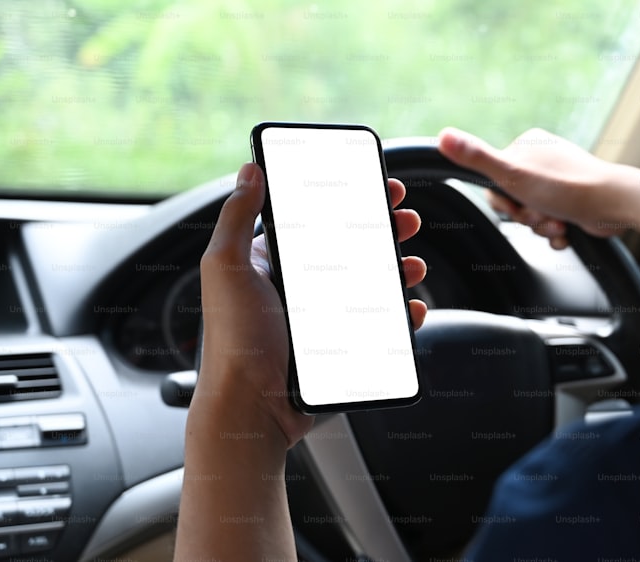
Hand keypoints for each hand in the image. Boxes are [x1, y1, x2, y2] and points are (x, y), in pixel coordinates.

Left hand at [195, 162, 427, 449]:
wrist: (251, 411)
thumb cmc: (232, 343)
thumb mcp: (226, 268)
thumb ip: (236, 217)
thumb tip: (249, 171)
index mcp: (272, 263)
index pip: (316, 220)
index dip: (348, 199)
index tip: (375, 185)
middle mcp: (298, 288)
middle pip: (352, 248)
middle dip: (384, 229)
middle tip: (406, 219)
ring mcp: (322, 319)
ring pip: (371, 284)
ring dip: (398, 268)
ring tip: (413, 263)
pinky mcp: (340, 349)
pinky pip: (379, 325)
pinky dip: (400, 314)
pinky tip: (411, 307)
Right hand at [438, 127, 630, 248]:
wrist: (614, 206)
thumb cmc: (566, 187)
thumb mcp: (512, 173)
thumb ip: (476, 157)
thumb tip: (443, 136)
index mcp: (528, 145)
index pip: (495, 181)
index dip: (503, 202)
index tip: (516, 204)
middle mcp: (544, 160)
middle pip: (514, 200)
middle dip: (526, 217)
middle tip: (541, 216)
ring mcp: (560, 182)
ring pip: (533, 215)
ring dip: (542, 227)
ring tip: (558, 224)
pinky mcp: (575, 202)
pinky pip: (552, 223)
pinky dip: (557, 233)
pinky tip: (567, 231)